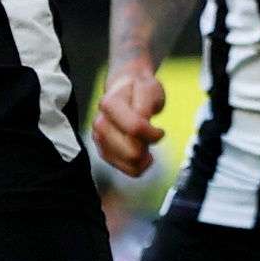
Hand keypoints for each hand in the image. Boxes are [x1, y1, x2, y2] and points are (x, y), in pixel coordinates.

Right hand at [92, 61, 164, 175]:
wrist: (126, 90)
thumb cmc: (140, 90)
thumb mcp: (149, 91)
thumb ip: (144, 109)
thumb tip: (139, 128)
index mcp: (109, 104)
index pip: (135, 129)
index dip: (153, 133)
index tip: (160, 130)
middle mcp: (100, 124)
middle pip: (132, 152)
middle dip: (148, 146)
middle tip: (153, 136)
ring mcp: (99, 139)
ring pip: (130, 165)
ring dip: (145, 157)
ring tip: (147, 143)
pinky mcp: (105, 152)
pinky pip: (128, 171)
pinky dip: (140, 165)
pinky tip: (144, 154)